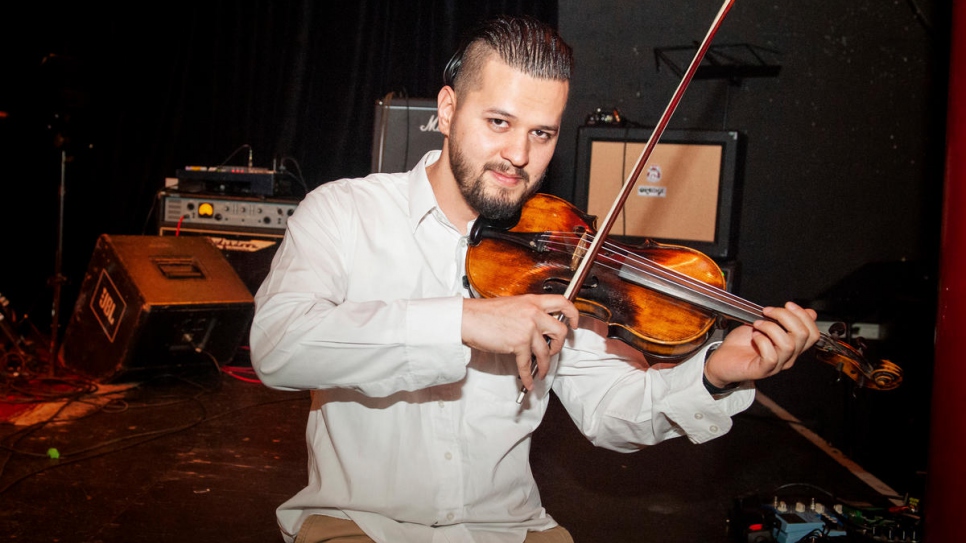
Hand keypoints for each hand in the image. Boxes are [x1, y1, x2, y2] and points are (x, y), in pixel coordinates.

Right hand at [462, 294, 578, 389]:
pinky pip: (527, 364)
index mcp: (533, 301)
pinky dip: (528, 376)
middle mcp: (533, 313)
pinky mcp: (518, 343)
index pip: (562, 302)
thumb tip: (538, 325)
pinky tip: (528, 381)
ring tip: (541, 370)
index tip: (574, 323)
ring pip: (546, 351)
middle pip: (561, 330)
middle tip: (554, 350)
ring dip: (545, 365)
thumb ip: (528, 312)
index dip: (573, 314)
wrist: (468, 319)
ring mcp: (527, 328)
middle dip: (559, 345)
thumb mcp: (512, 305)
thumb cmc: (484, 313)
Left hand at [704, 301, 819, 387]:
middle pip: (804, 336)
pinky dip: (762, 341)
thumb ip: (784, 319)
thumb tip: (807, 311)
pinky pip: (771, 356)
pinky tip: (754, 337)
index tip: (787, 305)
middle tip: (767, 312)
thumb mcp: (764, 324)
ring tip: (757, 325)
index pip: (813, 333)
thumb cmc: (741, 343)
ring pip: (788, 345)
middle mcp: (788, 357)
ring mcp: (777, 365)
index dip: (803, 316)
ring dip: (771, 328)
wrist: (721, 359)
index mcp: (792, 345)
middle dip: (786, 316)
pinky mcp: (763, 370)